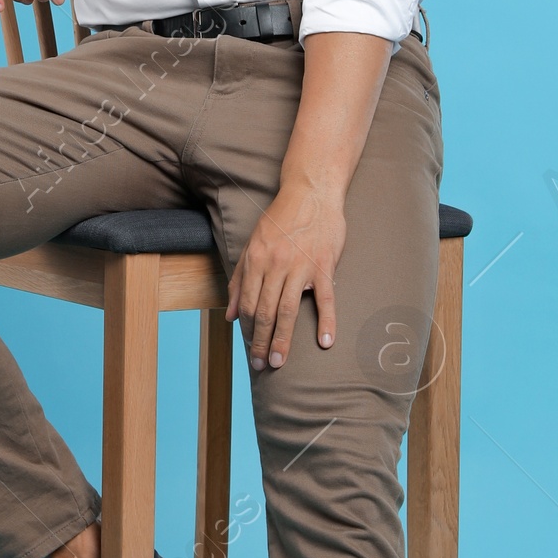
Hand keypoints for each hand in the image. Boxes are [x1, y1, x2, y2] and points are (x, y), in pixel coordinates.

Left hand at [226, 176, 346, 372]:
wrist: (311, 192)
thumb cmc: (281, 219)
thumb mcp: (253, 245)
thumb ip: (240, 281)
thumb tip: (231, 316)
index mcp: (256, 260)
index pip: (249, 304)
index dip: (249, 330)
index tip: (251, 349)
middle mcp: (276, 265)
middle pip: (266, 312)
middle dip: (262, 342)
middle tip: (262, 365)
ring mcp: (301, 266)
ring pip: (289, 310)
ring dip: (283, 339)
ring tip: (280, 361)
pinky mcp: (324, 265)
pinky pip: (326, 298)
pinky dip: (326, 321)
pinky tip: (324, 341)